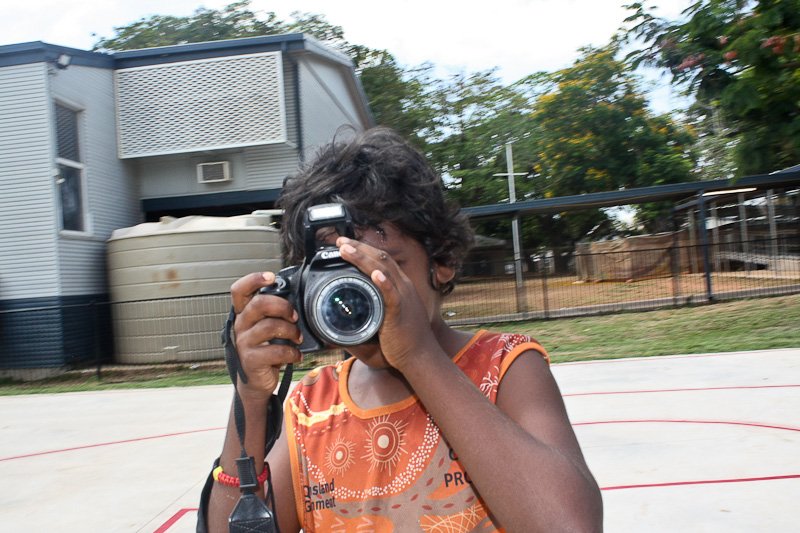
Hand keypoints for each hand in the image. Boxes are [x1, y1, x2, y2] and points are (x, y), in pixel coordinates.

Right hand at [229, 272, 303, 401]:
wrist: (257, 381)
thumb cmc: (267, 349)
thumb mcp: (270, 328)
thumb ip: (277, 313)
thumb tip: (300, 299)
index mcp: (245, 313)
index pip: (240, 290)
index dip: (253, 280)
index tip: (271, 276)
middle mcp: (241, 325)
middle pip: (259, 304)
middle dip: (283, 306)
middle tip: (295, 317)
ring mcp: (244, 343)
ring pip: (269, 326)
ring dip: (291, 331)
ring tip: (298, 338)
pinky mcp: (251, 360)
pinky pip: (275, 351)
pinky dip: (291, 352)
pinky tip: (296, 355)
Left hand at [336, 236, 442, 371]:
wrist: (422, 356)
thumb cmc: (407, 339)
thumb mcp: (392, 316)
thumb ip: (377, 307)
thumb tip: (356, 308)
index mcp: (402, 286)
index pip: (383, 260)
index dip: (365, 249)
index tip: (347, 244)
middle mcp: (404, 287)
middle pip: (381, 258)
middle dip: (359, 247)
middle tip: (340, 240)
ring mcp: (403, 297)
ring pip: (383, 270)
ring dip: (362, 258)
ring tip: (345, 249)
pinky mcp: (400, 311)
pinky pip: (392, 294)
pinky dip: (383, 282)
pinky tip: (375, 274)